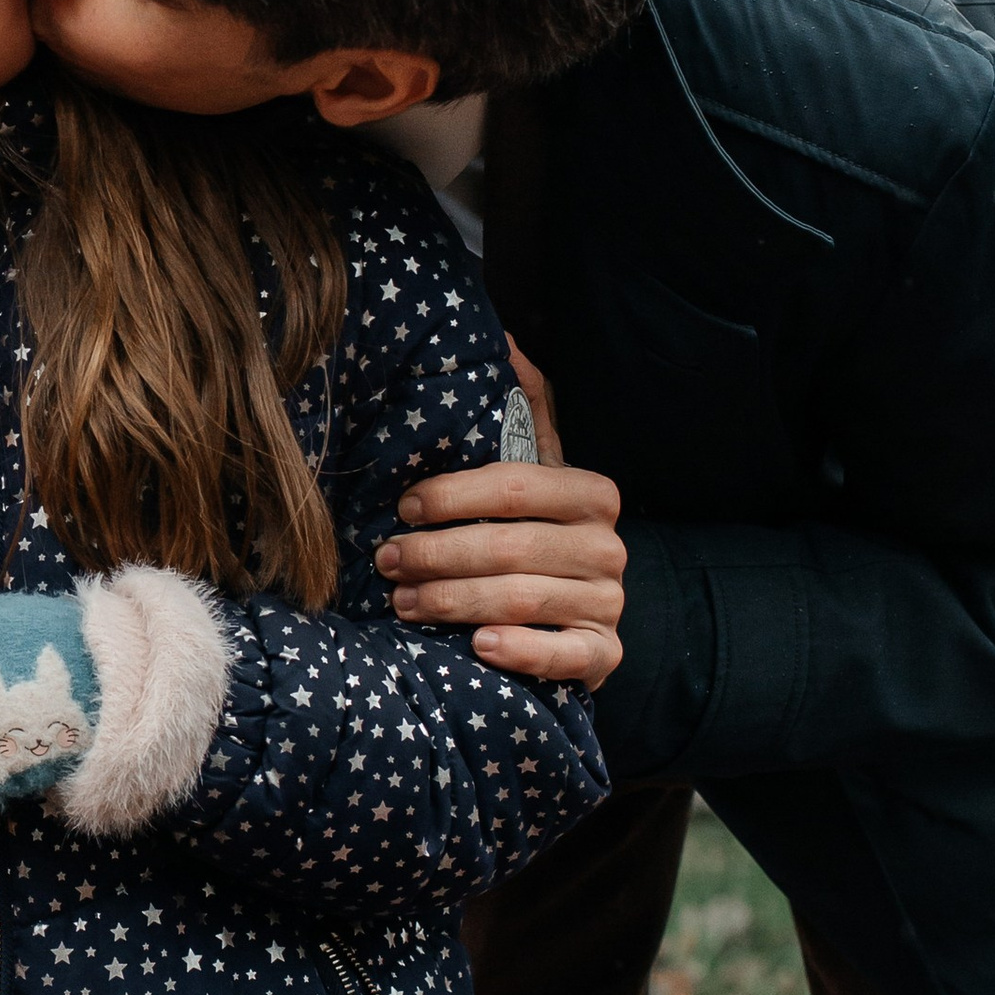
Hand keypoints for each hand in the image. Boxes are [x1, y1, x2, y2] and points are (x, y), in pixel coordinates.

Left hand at [374, 347, 625, 691]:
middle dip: (437, 554)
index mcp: (590, 493)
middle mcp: (607, 546)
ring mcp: (608, 603)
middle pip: (511, 546)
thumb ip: (522, 409)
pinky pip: (563, 656)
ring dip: (452, 601)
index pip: (514, 486)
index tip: (403, 506)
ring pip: (522, 598)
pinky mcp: (603, 655)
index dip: (452, 495)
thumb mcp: (531, 469)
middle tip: (386, 561)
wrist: (572, 614)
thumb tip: (501, 337)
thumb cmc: (533, 533)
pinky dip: (520, 650)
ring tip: (402, 602)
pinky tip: (478, 646)